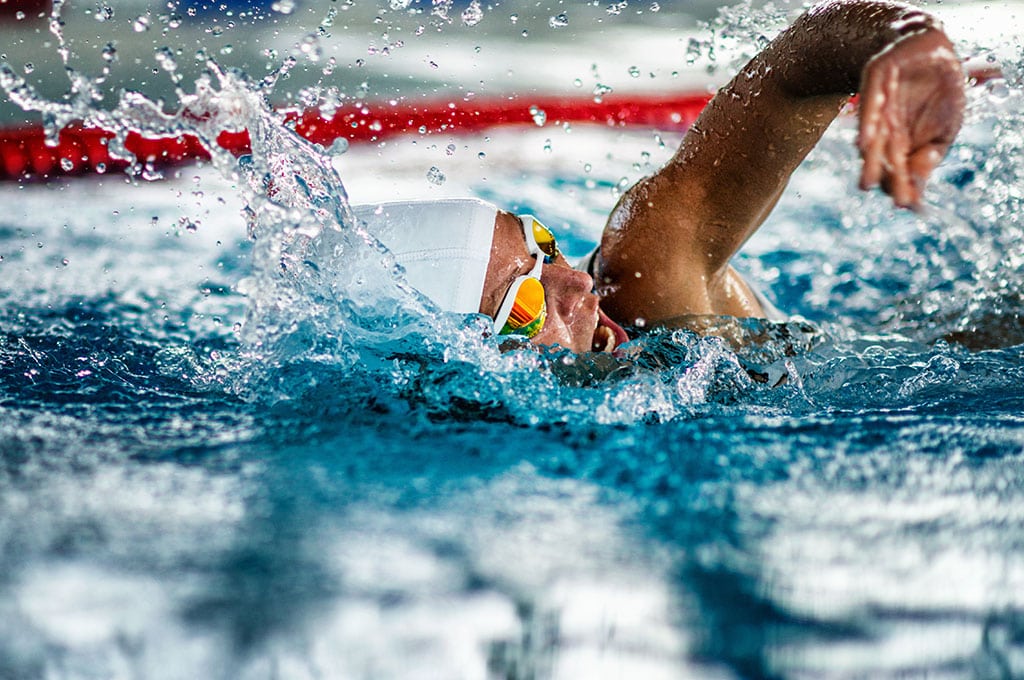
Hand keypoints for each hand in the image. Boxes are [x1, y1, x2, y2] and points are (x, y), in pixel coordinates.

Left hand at [857, 28, 965, 209]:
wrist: (929, 48)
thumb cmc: (939, 90)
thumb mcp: (946, 125)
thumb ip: (932, 152)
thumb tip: (919, 180)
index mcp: (903, 145)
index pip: (901, 172)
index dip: (905, 188)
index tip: (911, 206)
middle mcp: (886, 132)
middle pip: (885, 162)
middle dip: (890, 182)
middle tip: (895, 201)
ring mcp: (878, 110)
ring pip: (872, 141)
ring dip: (870, 163)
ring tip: (867, 184)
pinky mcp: (875, 83)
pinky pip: (871, 107)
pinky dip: (868, 125)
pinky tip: (865, 144)